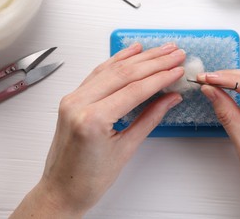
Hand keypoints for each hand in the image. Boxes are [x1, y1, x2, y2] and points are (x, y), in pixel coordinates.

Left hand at [10, 43, 185, 217]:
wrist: (62, 189)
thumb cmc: (89, 178)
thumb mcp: (126, 148)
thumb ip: (150, 118)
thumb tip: (170, 98)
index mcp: (93, 119)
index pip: (135, 89)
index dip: (160, 77)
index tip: (177, 69)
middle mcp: (79, 103)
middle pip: (124, 74)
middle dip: (154, 62)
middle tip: (174, 54)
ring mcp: (73, 98)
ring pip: (111, 69)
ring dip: (139, 58)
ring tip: (159, 50)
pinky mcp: (73, 98)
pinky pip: (98, 73)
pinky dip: (116, 61)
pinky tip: (131, 52)